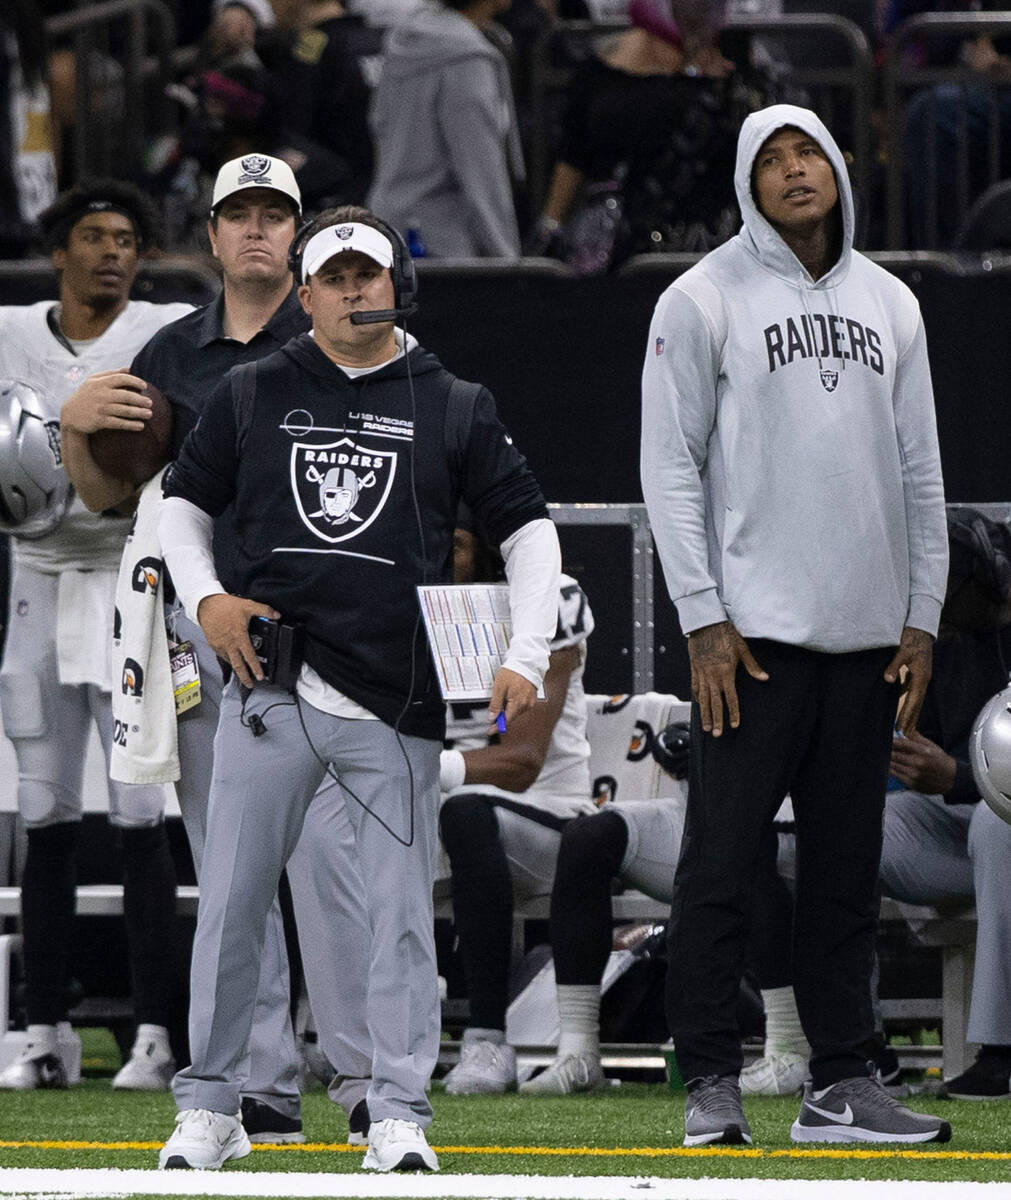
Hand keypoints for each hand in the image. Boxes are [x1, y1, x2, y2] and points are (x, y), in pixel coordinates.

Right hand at [60, 369, 151, 433]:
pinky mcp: (100, 421)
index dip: (134, 381)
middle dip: (140, 399)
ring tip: (149, 414)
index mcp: (100, 383)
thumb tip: (129, 369)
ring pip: (124, 410)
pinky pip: (119, 423)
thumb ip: (111, 374)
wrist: (70, 415)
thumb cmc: (86, 396)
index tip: (145, 386)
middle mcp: (101, 394)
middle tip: (150, 403)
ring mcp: (100, 408)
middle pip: (125, 396)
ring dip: (139, 413)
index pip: (120, 378)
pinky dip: (131, 425)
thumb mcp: (93, 381)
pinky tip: (141, 426)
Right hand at [196, 594, 279, 687]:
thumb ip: (264, 610)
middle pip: (237, 666)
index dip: (256, 668)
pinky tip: (232, 658)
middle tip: (250, 684)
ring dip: (236, 667)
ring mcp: (220, 645)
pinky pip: (222, 655)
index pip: (250, 657)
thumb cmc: (225, 606)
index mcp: (239, 637)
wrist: (206, 605)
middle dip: (244, 677)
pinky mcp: (213, 644)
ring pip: (229, 660)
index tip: (260, 677)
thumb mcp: (248, 605)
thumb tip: (277, 615)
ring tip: (242, 672)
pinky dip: (228, 658)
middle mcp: (229, 644)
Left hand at [488, 667, 536, 731]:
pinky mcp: (532, 699)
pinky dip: (514, 703)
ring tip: (505, 694)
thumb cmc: (513, 672)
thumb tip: (492, 717)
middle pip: (511, 716)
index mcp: (518, 703)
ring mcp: (530, 702)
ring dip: (508, 708)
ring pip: (516, 711)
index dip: (498, 726)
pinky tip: (511, 694)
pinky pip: (521, 706)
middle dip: (502, 714)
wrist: (527, 663)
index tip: (491, 730)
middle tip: (494, 708)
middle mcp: (526, 705)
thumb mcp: (499, 687)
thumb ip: (495, 704)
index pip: (507, 720)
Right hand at [688, 619, 767, 736]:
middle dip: (716, 720)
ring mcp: (702, 673)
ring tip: (705, 727)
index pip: (731, 698)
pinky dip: (696, 696)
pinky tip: (697, 704)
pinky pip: (694, 686)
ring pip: (702, 698)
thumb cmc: (726, 634)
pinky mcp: (694, 668)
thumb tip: (764, 678)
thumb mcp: (742, 649)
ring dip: (705, 713)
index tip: (734, 726)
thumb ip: (752, 666)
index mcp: (726, 673)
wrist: (705, 623)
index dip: (733, 713)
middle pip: (715, 702)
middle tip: (716, 734)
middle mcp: (712, 676)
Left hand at [884, 625, 933, 735]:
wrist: (919, 628)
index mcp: (921, 677)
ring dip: (908, 712)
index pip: (913, 701)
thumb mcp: (901, 651)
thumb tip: (888, 680)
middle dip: (910, 720)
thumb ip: (894, 666)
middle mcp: (923, 680)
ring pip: (914, 699)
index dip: (907, 716)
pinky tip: (899, 706)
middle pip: (916, 704)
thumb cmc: (911, 638)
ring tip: (902, 727)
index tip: (901, 729)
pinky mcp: (917, 673)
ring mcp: (921, 677)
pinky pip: (911, 691)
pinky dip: (906, 700)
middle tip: (903, 736)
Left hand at [889, 729, 956, 795]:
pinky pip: (895, 775)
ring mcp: (914, 775)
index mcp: (923, 751)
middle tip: (881, 747)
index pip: (900, 744)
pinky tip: (891, 765)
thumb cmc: (940, 760)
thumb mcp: (931, 746)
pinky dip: (891, 769)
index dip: (890, 741)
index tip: (884, 739)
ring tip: (884, 755)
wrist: (952, 779)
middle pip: (893, 755)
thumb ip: (916, 737)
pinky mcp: (912, 783)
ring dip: (887, 760)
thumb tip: (902, 728)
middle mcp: (918, 763)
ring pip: (892, 765)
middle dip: (886, 751)